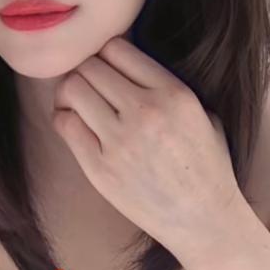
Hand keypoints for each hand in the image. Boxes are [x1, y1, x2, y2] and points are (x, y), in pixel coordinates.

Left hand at [51, 36, 240, 249]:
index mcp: (173, 94)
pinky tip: (74, 122)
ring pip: (73, 89)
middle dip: (87, 70)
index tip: (108, 65)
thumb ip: (164, 83)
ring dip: (71, 91)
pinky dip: (63, 116)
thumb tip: (122, 59)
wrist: (204, 221)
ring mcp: (120, 141)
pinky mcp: (99, 168)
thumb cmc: (206, 164)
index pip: (117, 48)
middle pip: (90, 65)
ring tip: (79, 101)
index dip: (107, 53)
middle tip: (90, 84)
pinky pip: (64, 124)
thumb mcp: (202, 112)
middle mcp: (145, 112)